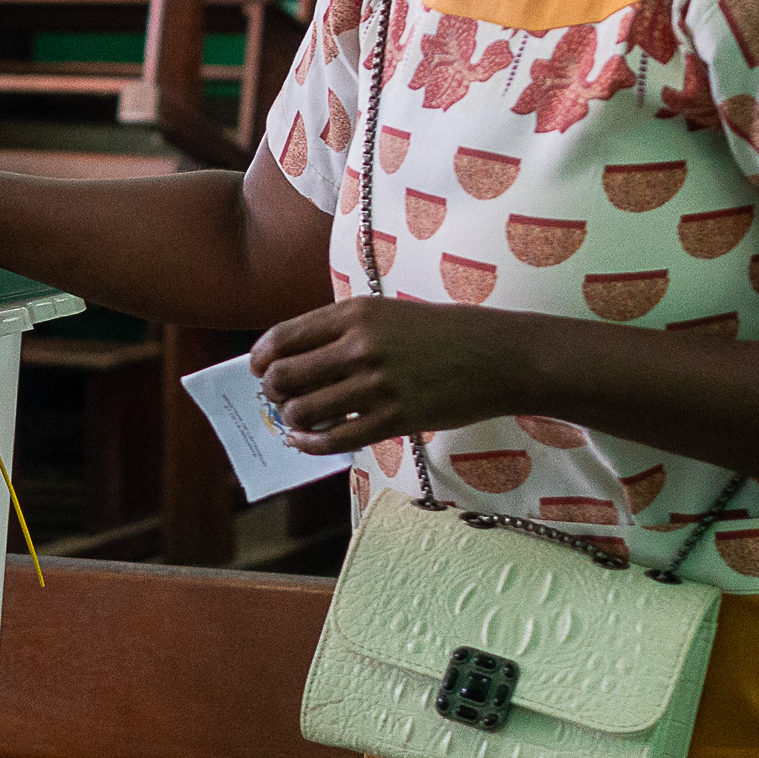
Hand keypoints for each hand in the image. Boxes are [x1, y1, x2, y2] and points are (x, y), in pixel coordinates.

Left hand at [252, 298, 548, 454]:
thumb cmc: (444, 335)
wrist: (499, 356)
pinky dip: (311, 444)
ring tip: (300, 421)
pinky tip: (308, 442)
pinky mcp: (394, 418)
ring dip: (292, 420)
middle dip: (273, 392)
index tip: (259, 370)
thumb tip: (297, 361)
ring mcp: (377, 383)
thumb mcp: (389, 315)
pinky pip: (335, 438)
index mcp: (355, 313)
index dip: (261, 358)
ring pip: (302, 410)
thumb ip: (344, 332)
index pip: (283, 337)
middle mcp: (360, 345)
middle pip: (284, 376)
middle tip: (280, 400)